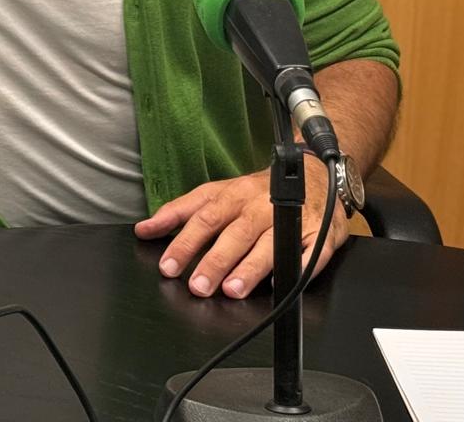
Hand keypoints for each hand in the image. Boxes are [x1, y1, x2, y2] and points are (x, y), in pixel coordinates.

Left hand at [134, 159, 348, 298]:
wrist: (311, 174)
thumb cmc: (255, 191)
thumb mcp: (213, 193)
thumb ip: (178, 212)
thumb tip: (144, 230)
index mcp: (231, 196)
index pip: (203, 220)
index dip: (185, 243)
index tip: (169, 266)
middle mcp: (259, 207)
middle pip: (235, 234)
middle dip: (215, 261)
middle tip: (198, 286)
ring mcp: (290, 219)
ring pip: (268, 245)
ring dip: (249, 269)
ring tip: (231, 290)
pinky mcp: (318, 235)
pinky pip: (307, 254)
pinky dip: (294, 268)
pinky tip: (278, 285)